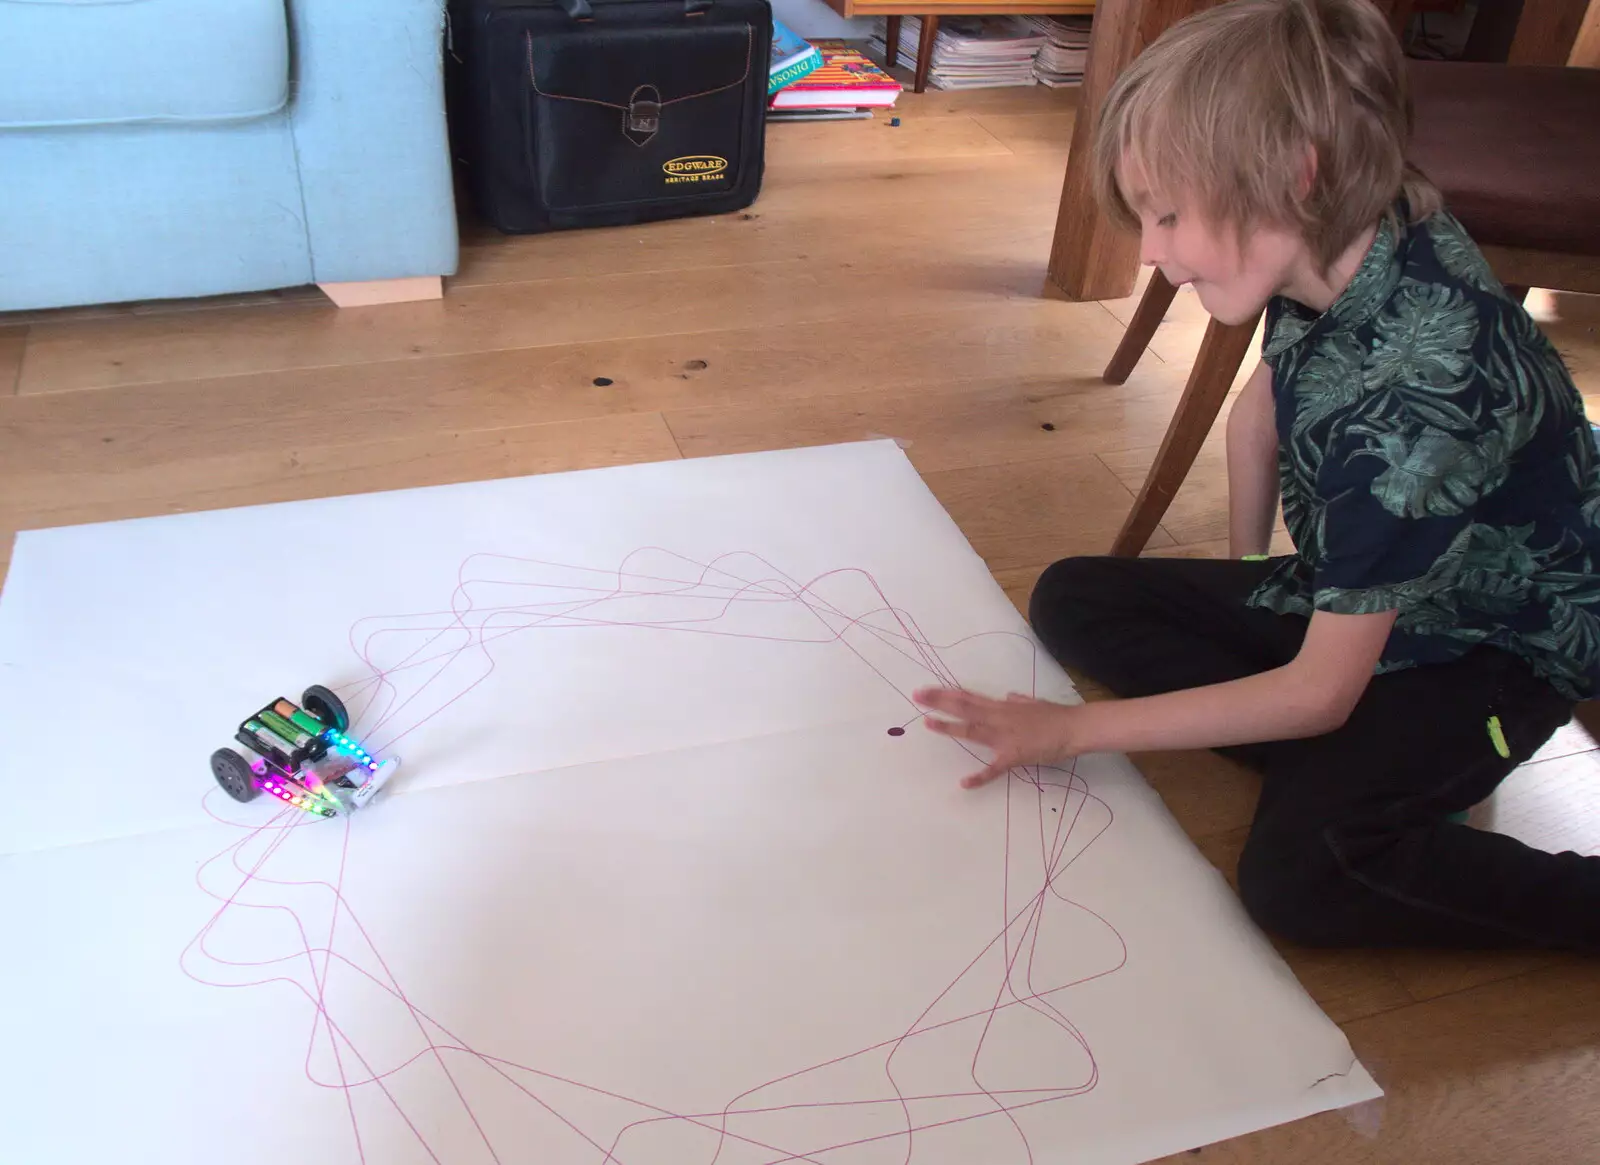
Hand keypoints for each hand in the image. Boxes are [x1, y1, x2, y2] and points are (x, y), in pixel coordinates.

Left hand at [912, 687, 1082, 788]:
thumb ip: (1019, 701)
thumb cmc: (1056, 716)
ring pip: (972, 730)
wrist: (1074, 727)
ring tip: (928, 723)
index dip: (946, 693)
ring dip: (950, 727)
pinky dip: (980, 777)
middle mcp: (998, 717)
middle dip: (939, 702)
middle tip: (917, 696)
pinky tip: (964, 783)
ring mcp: (1004, 736)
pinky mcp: (1014, 755)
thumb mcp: (1034, 703)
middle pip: (964, 708)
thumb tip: (1009, 696)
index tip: (927, 690)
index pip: (969, 697)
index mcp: (1002, 706)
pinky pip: (994, 768)